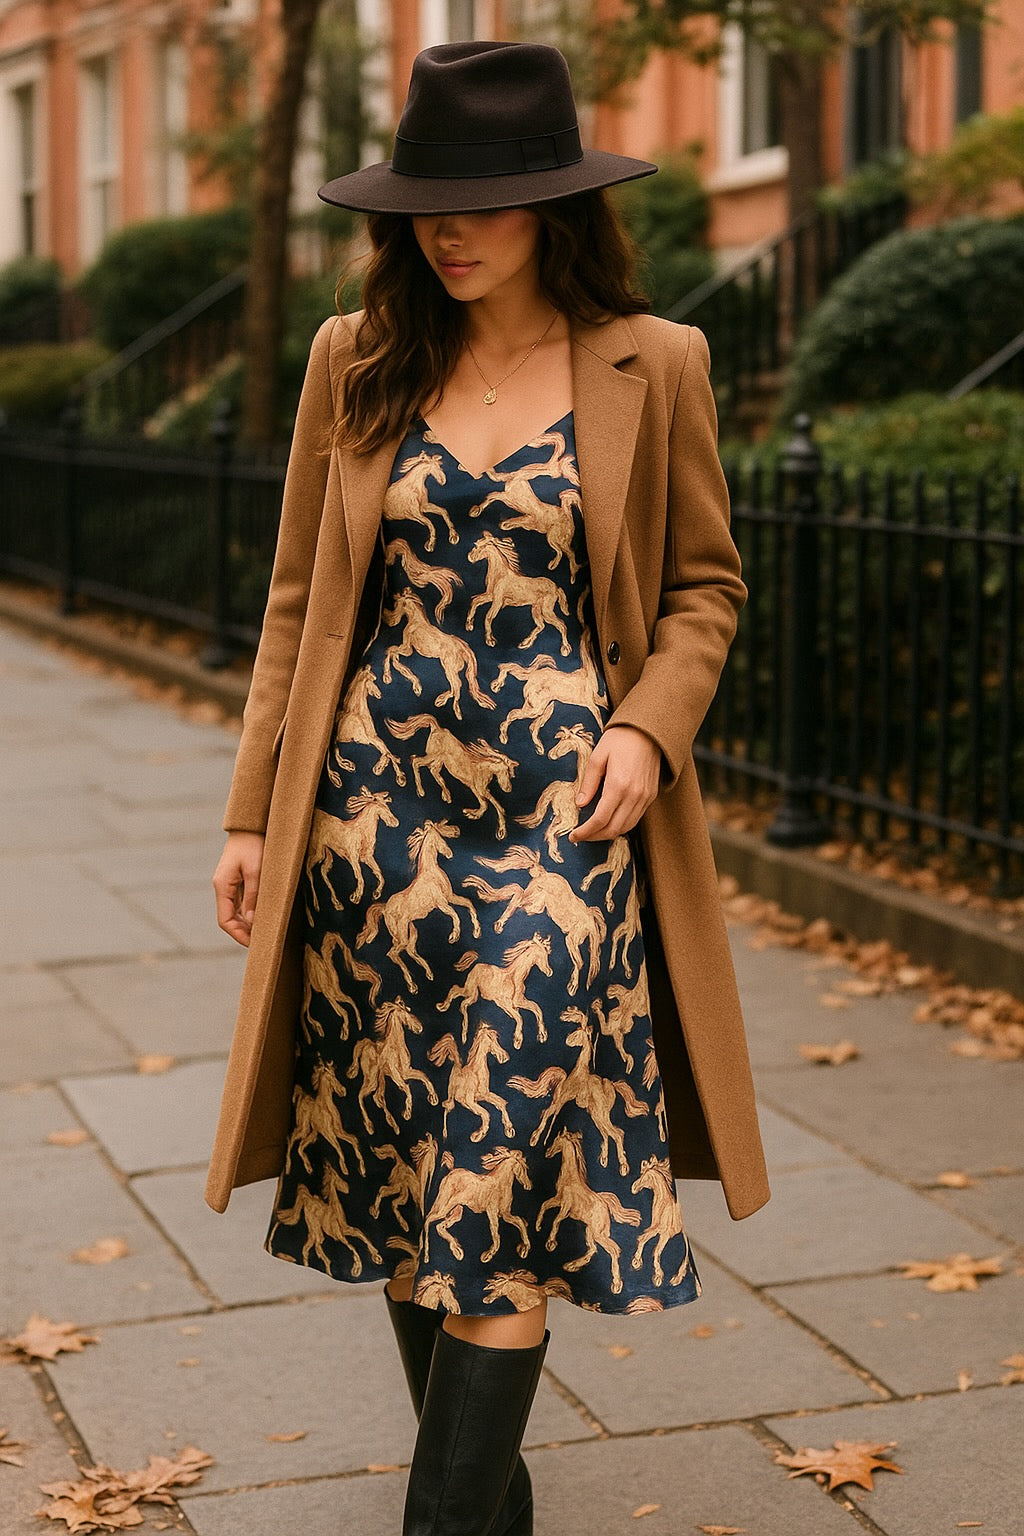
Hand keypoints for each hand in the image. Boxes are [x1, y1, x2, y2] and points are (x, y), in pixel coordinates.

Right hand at [213, 832, 265, 946]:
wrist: (251, 824)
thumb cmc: (253, 844)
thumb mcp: (255, 871)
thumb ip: (253, 896)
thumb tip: (251, 922)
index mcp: (222, 886)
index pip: (225, 920)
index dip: (238, 935)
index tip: (255, 944)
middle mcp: (223, 887)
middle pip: (230, 918)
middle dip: (244, 932)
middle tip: (264, 941)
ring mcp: (230, 884)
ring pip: (236, 912)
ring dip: (248, 923)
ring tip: (266, 931)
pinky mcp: (238, 880)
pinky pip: (242, 902)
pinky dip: (251, 912)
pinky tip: (264, 915)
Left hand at [570, 725, 662, 842]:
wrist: (649, 730)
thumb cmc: (621, 739)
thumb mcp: (598, 756)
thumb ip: (589, 782)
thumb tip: (579, 805)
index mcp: (619, 784)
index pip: (600, 819)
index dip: (585, 832)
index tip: (573, 836)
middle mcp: (635, 795)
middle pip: (614, 829)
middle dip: (595, 836)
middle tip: (581, 836)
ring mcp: (645, 797)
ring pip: (626, 827)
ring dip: (608, 833)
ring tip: (593, 831)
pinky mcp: (651, 795)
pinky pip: (636, 818)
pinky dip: (621, 825)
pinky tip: (609, 821)